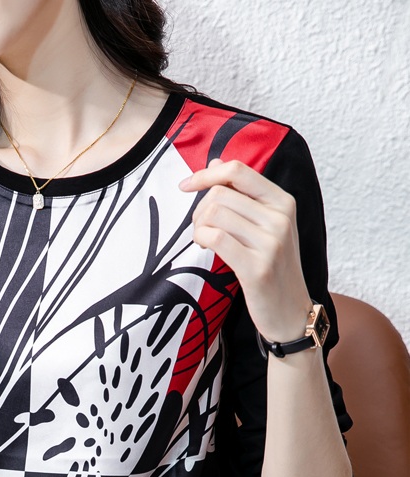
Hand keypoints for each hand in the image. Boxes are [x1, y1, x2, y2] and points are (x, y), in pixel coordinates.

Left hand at [179, 158, 312, 343]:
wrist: (290, 313)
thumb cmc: (273, 268)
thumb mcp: (265, 227)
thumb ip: (242, 195)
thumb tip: (214, 163)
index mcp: (283, 202)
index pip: (238, 171)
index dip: (206, 174)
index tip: (186, 186)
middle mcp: (280, 218)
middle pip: (220, 194)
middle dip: (199, 209)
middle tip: (200, 229)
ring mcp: (271, 243)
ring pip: (215, 214)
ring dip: (198, 226)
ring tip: (204, 240)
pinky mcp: (257, 268)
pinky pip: (216, 238)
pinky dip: (201, 239)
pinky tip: (205, 248)